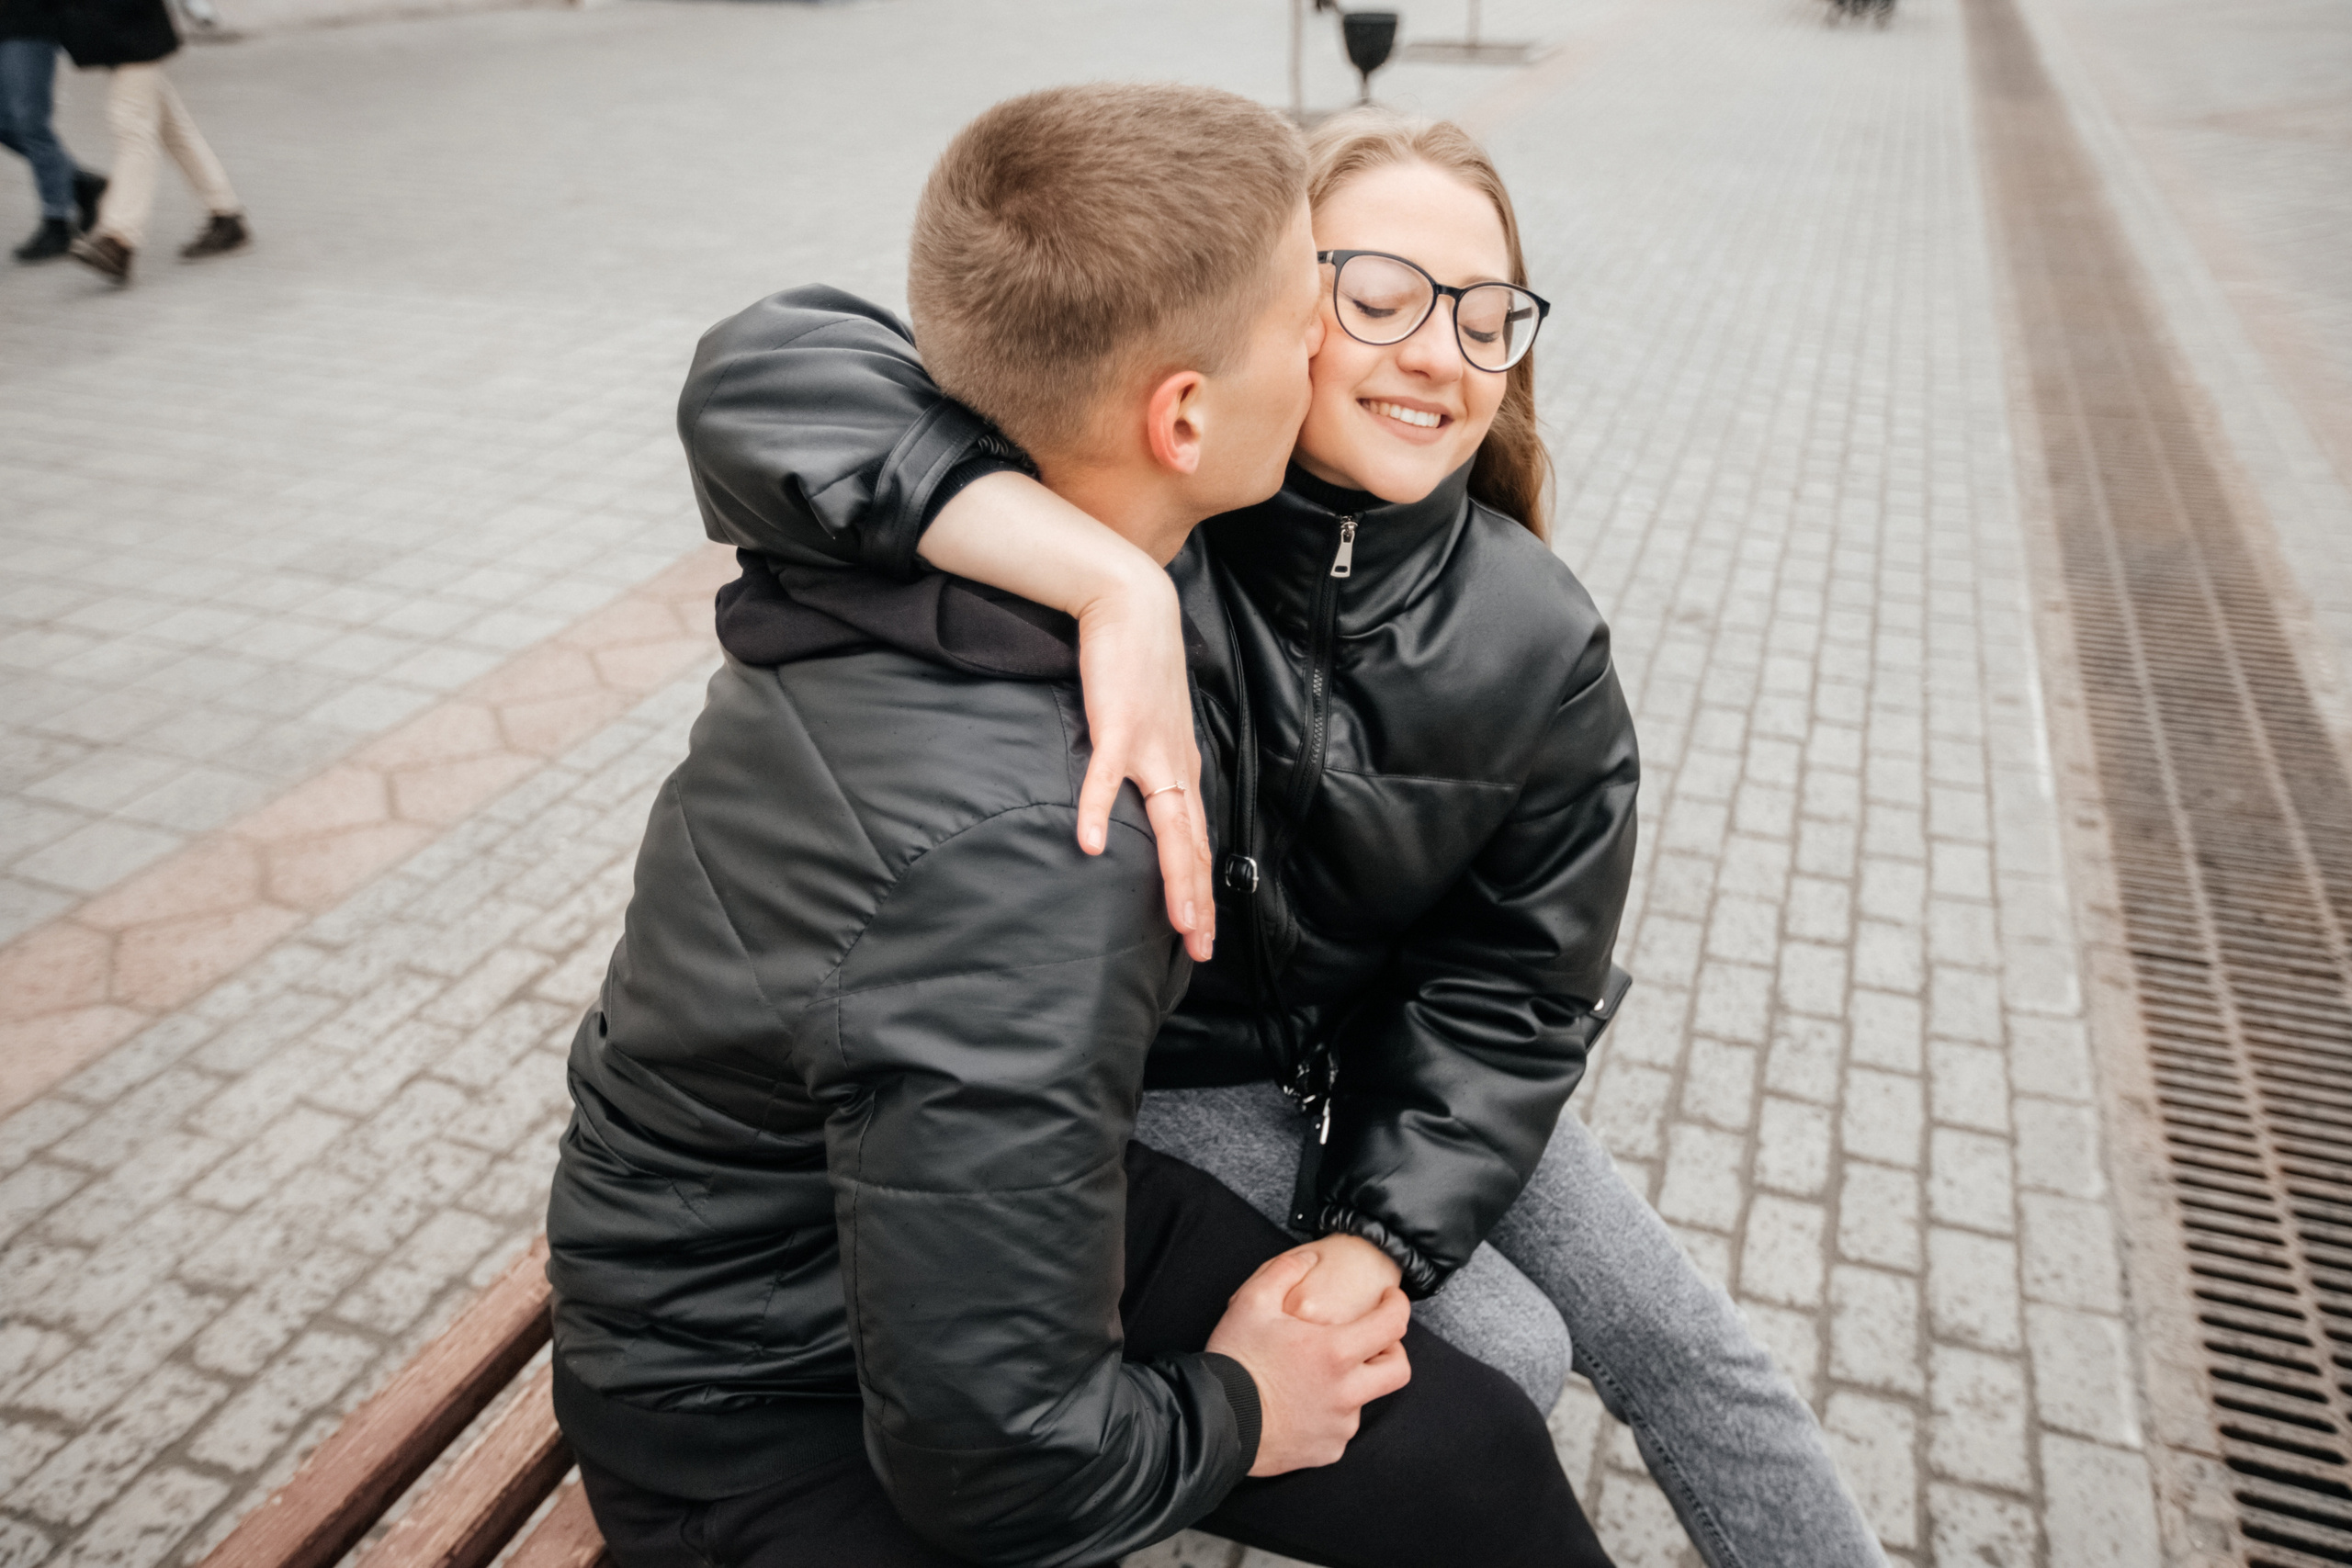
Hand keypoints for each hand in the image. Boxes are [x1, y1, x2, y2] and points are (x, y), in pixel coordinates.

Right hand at [1071, 570, 1214, 962]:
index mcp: (1183, 767)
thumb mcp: (1152, 723)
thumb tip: (1139, 795)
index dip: (1202, 890)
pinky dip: (1101, 811)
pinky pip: (1107, 777)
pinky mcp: (1118, 725)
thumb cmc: (1138, 664)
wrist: (1133, 606)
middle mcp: (1176, 765)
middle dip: (1198, 902)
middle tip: (1201, 950)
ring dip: (1175, 877)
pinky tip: (1093, 846)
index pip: (1197, 841)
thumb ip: (1149, 762)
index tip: (1202, 935)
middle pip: (1192, 846)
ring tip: (1177, 921)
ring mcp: (1150, 748)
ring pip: (1169, 825)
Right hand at [1206, 1249, 1411, 1476]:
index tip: (1389, 1298)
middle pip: (1398, 1370)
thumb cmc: (1234, 1360)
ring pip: (1365, 1398)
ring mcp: (1339, 1426)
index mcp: (1335, 1352)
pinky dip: (1331, 1412)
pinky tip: (1303, 1402)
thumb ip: (1285, 1271)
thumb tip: (1309, 1257)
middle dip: (1391, 1349)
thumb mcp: (1251, 1303)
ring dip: (1353, 1382)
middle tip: (1370, 1339)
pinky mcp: (1327, 1450)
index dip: (1397, 1304)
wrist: (1213, 1422)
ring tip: (1318, 1373)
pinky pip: (1340, 1426)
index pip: (1393, 1325)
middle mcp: (1346, 1393)